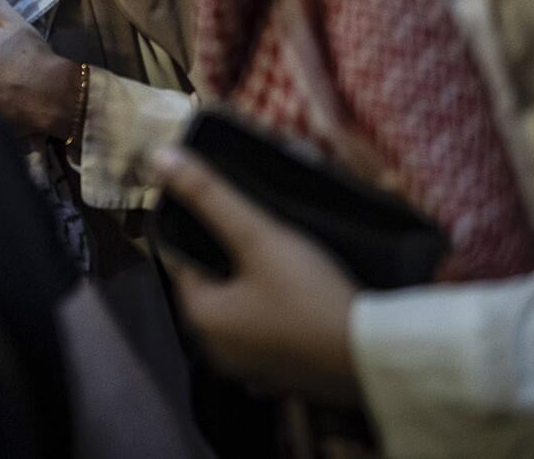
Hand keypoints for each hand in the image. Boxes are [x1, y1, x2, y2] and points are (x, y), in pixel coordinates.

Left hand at [152, 146, 362, 405]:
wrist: (374, 356)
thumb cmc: (310, 295)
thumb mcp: (260, 236)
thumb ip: (210, 196)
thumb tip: (160, 157)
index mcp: (200, 319)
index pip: (182, 260)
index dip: (203, 229)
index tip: (232, 211)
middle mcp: (215, 350)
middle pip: (212, 285)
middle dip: (230, 258)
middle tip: (263, 231)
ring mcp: (250, 369)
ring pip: (242, 310)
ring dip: (254, 287)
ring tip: (282, 256)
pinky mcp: (282, 377)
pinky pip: (268, 334)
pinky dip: (276, 315)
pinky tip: (298, 295)